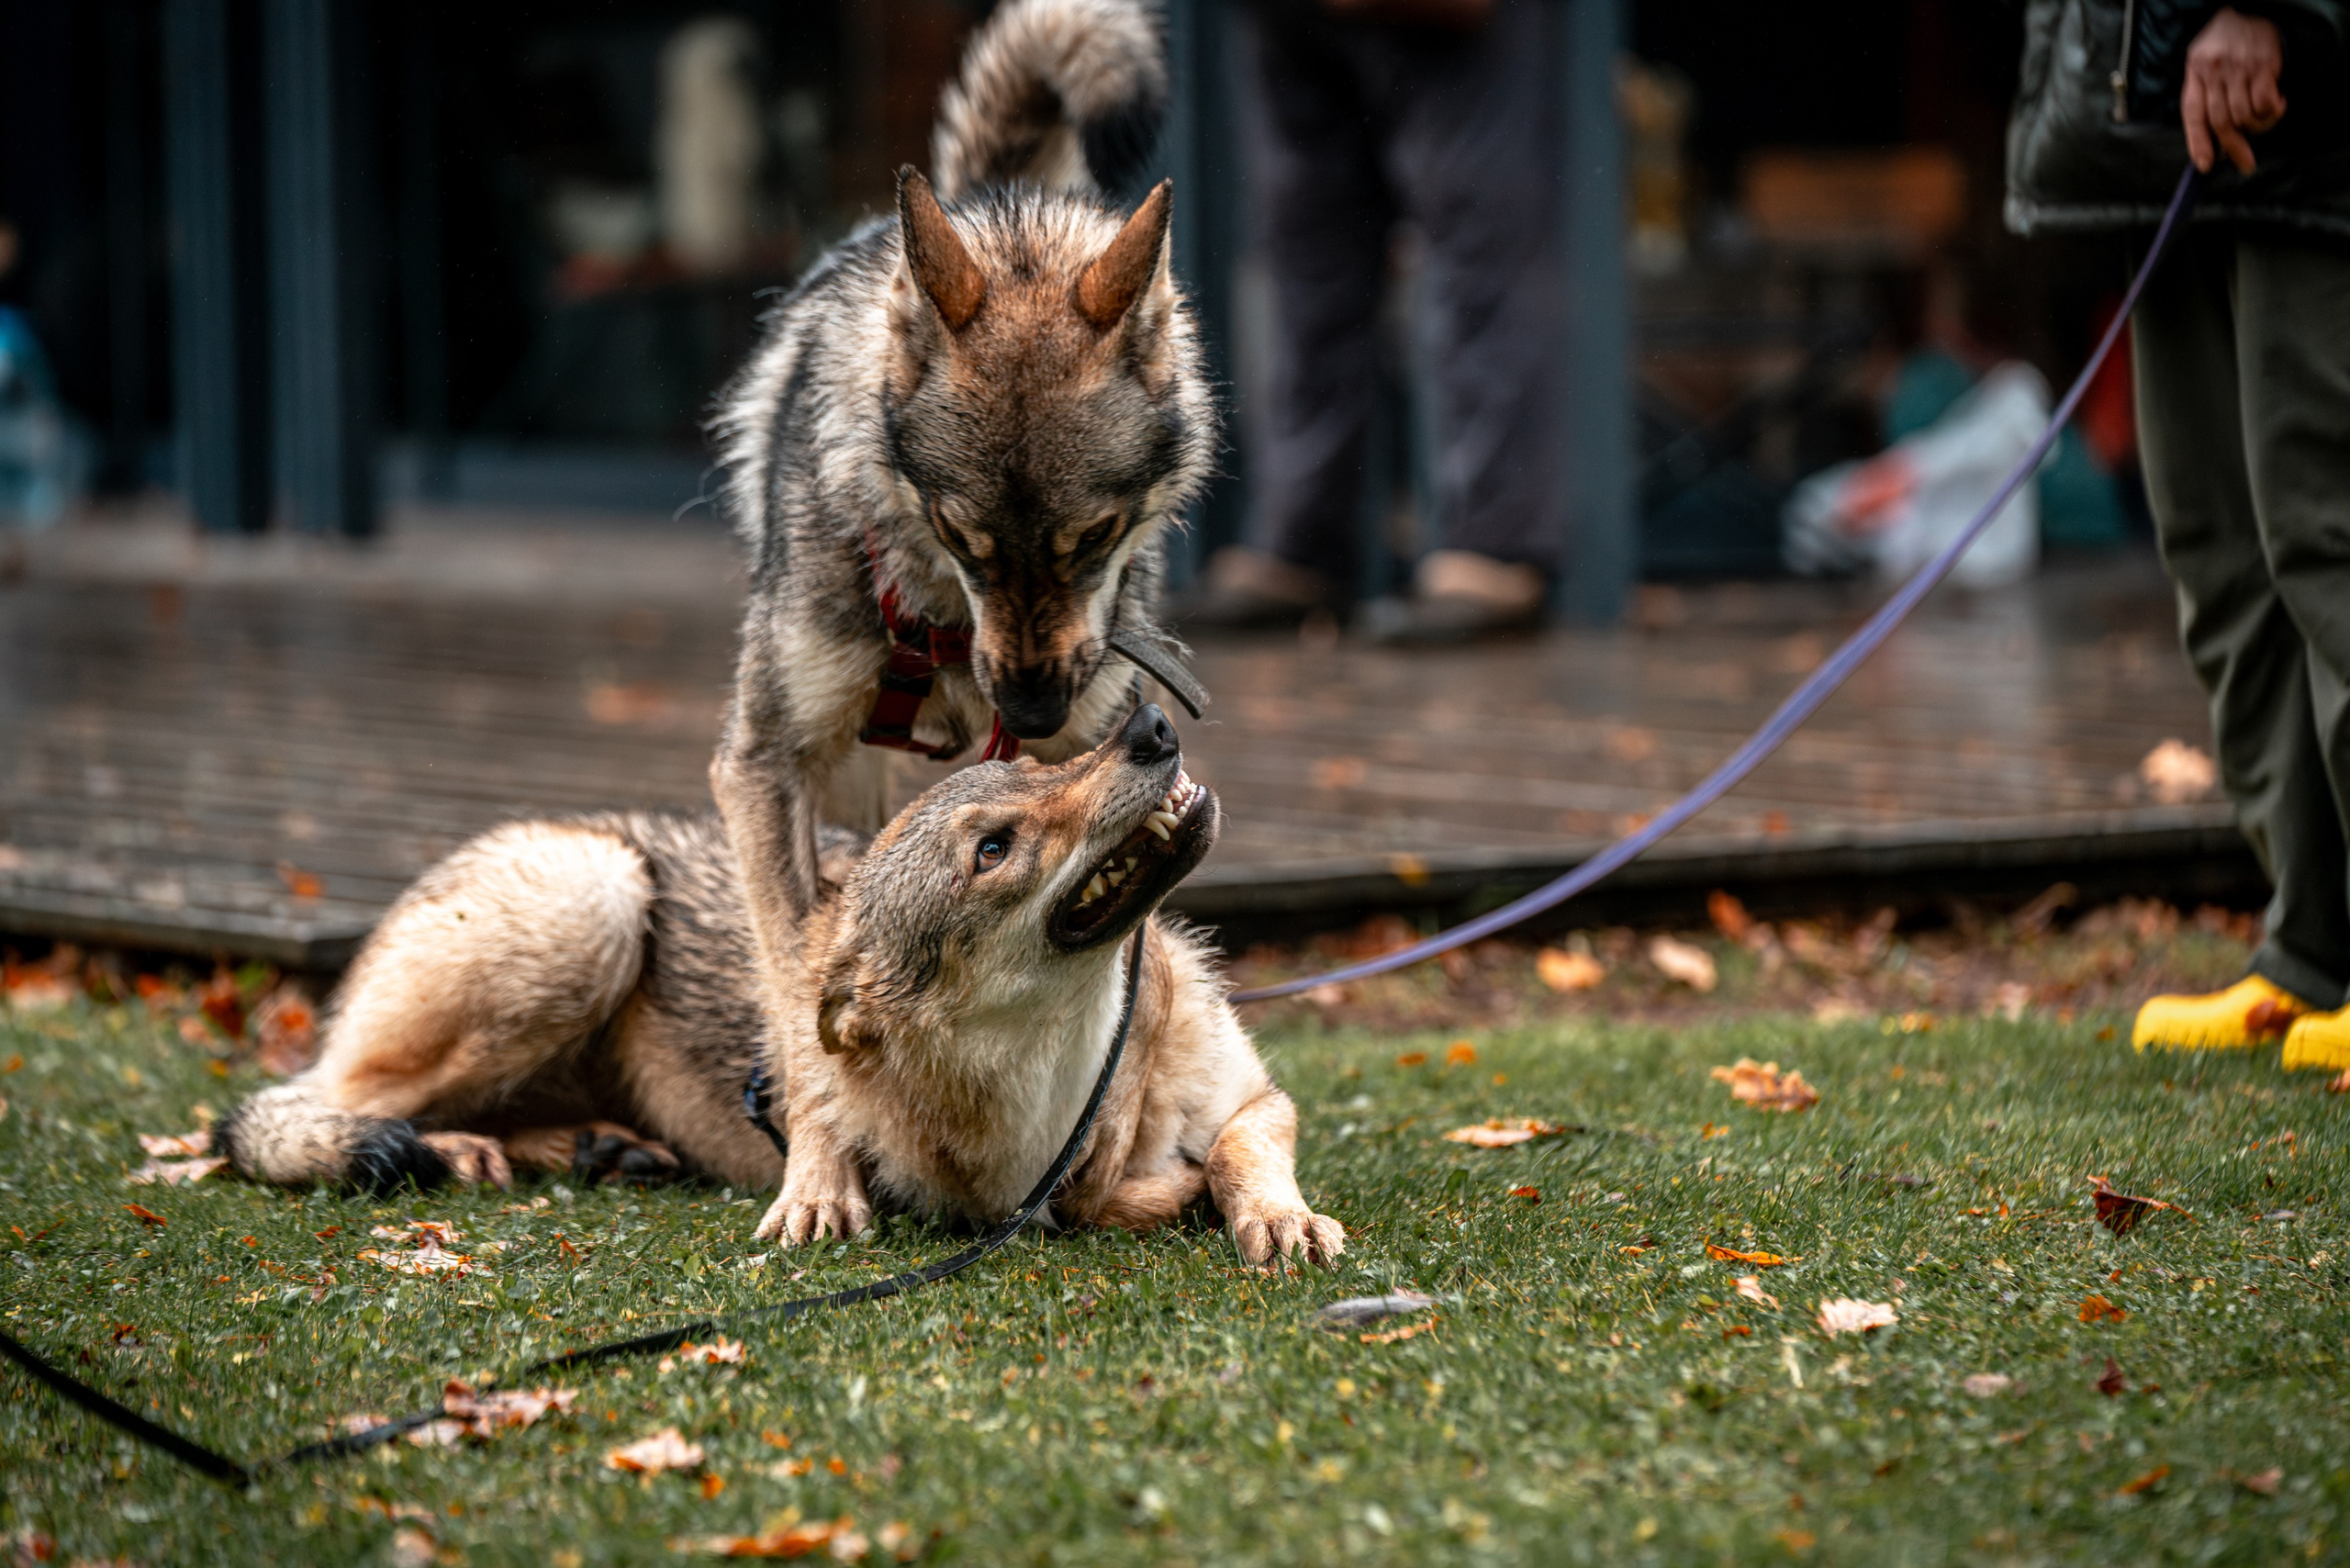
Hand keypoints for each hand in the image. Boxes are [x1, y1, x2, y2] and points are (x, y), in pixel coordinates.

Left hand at [2182, 8, 2285, 174]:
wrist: (2251, 9)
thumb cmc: (2225, 43)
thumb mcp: (2202, 62)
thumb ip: (2205, 94)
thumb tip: (2212, 137)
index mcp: (2196, 73)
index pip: (2193, 114)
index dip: (2198, 142)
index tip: (2205, 166)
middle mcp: (2215, 72)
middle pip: (2221, 121)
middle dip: (2233, 148)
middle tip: (2246, 163)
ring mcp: (2240, 69)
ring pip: (2245, 115)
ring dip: (2257, 126)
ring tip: (2263, 120)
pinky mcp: (2264, 65)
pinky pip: (2266, 102)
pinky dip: (2273, 111)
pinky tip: (2276, 104)